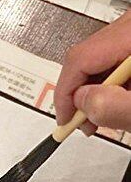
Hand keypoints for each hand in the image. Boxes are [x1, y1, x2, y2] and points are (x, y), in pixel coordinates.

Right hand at [54, 11, 130, 134]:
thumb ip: (114, 105)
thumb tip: (82, 102)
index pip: (78, 59)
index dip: (65, 95)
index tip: (65, 120)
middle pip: (84, 58)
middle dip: (78, 96)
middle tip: (83, 122)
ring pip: (95, 60)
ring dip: (92, 93)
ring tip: (102, 116)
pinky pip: (109, 60)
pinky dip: (108, 85)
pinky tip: (116, 100)